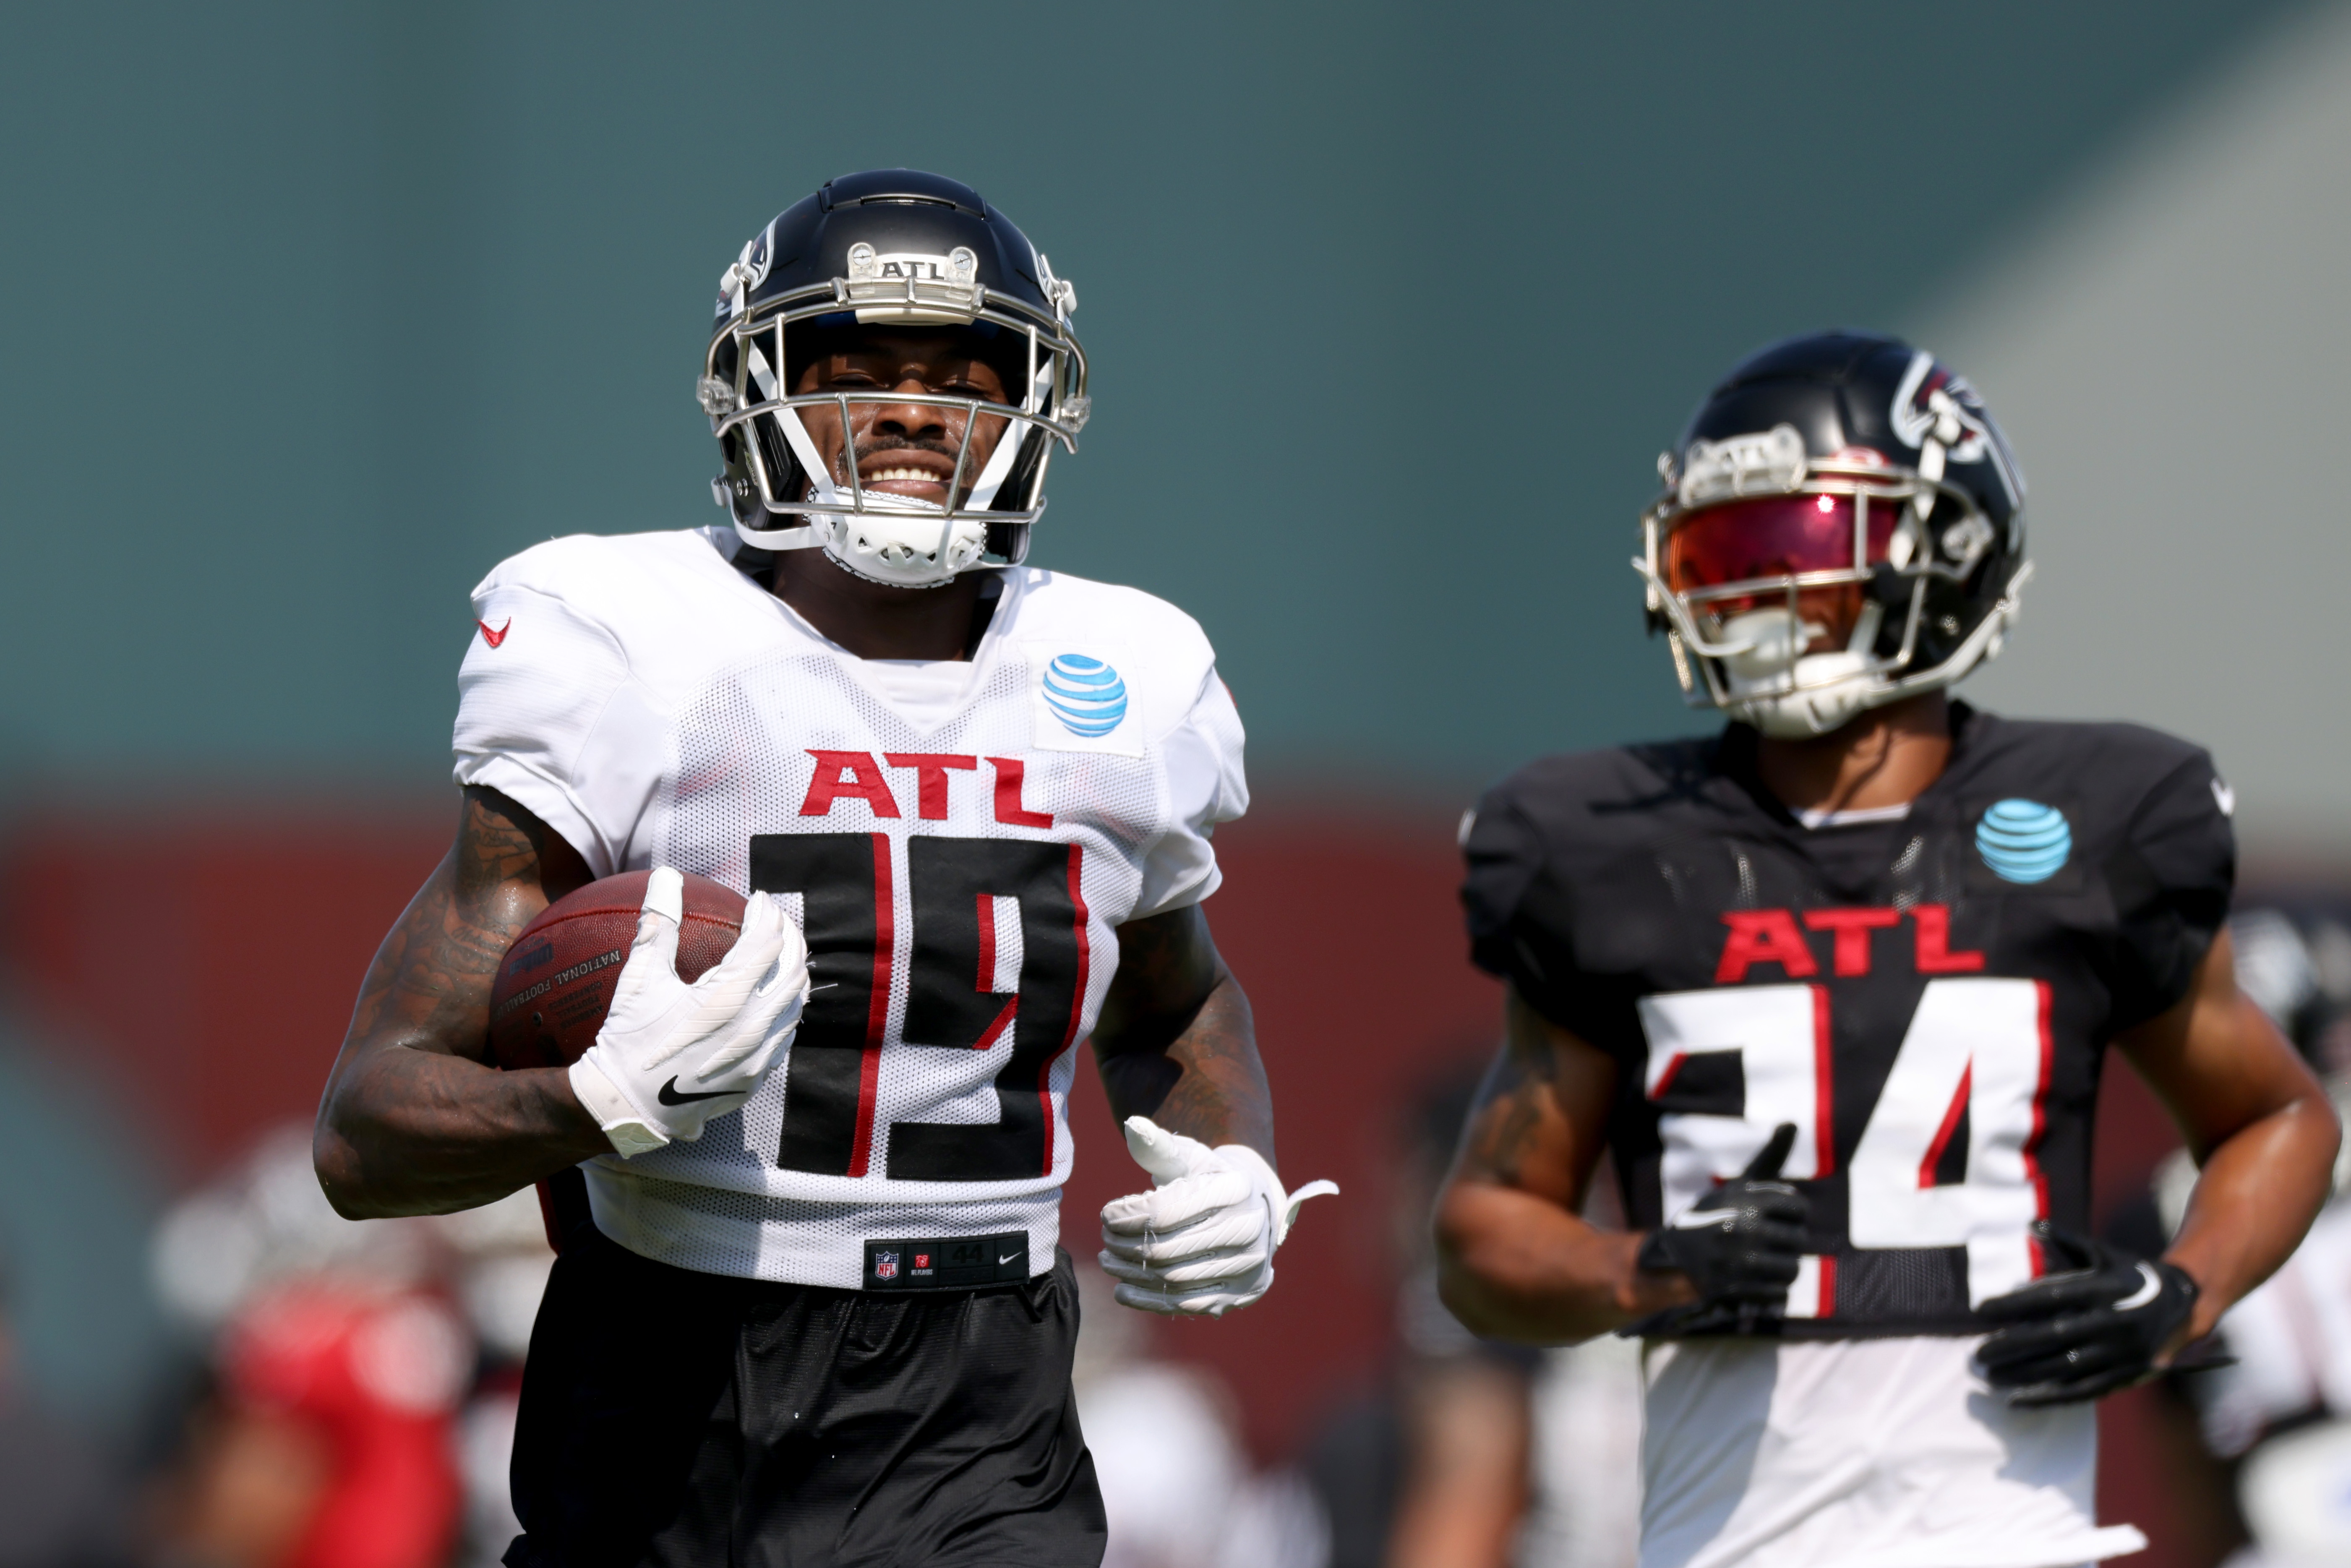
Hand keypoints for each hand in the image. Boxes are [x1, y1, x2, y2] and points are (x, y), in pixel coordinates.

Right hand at [568, 868, 806, 1155]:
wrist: (627, 1103)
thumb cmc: (629, 1039)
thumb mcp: (639, 979)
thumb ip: (658, 925)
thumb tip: (665, 876)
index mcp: (725, 998)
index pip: (767, 942)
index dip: (766, 914)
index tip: (759, 900)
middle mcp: (752, 1026)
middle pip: (793, 967)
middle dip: (789, 936)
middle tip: (777, 918)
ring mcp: (759, 1054)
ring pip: (796, 1001)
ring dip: (794, 970)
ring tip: (784, 950)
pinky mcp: (758, 1075)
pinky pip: (787, 1033)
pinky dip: (788, 1006)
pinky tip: (777, 995)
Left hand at [1099, 1116, 1337, 1316]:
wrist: (1254, 1210)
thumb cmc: (1210, 1178)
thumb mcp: (1189, 1158)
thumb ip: (1159, 1146)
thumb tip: (1132, 1125)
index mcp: (1236, 1189)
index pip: (1167, 1211)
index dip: (1128, 1216)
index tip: (1106, 1214)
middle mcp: (1250, 1230)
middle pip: (1168, 1248)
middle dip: (1125, 1245)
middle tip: (1104, 1240)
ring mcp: (1248, 1267)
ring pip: (1174, 1279)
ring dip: (1132, 1273)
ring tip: (1108, 1260)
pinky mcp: (1240, 1295)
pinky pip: (1186, 1304)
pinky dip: (1148, 1300)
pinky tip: (1123, 1288)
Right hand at [1622, 1122, 1807, 1337]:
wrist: (1671, 1259)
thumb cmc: (1713, 1216)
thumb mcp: (1739, 1185)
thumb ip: (1769, 1157)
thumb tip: (1792, 1123)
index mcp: (1748, 1202)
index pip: (1799, 1208)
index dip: (1790, 1213)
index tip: (1774, 1216)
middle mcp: (1746, 1230)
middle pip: (1798, 1241)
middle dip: (1785, 1242)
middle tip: (1763, 1240)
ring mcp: (1741, 1263)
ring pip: (1791, 1270)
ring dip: (1780, 1267)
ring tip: (1761, 1260)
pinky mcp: (1738, 1291)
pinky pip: (1779, 1295)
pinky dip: (1770, 1290)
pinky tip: (1753, 1279)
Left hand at [1975, 1224, 2201, 1405]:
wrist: (2184, 1307)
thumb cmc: (2134, 1277)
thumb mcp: (2105, 1255)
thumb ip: (2068, 1241)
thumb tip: (2032, 1225)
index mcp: (2103, 1291)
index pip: (2049, 1297)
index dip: (2013, 1304)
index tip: (1980, 1310)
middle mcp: (2110, 1323)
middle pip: (2052, 1337)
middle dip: (2011, 1346)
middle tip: (1976, 1354)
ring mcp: (2119, 1354)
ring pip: (2064, 1368)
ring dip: (2024, 1375)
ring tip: (1989, 1378)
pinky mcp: (2124, 1376)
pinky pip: (2082, 1391)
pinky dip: (2049, 1398)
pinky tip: (2019, 1400)